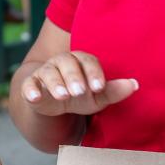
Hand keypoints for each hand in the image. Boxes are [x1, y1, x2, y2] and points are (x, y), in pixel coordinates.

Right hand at [19, 51, 138, 117]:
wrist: (53, 104)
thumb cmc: (79, 96)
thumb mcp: (97, 96)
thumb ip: (114, 91)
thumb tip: (135, 84)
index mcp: (80, 61)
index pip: (87, 61)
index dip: (93, 73)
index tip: (99, 87)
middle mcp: (61, 62)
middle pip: (67, 63)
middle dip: (73, 77)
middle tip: (80, 92)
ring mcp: (45, 73)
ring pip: (48, 73)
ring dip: (55, 83)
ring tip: (62, 95)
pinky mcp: (31, 85)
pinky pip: (29, 84)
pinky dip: (30, 90)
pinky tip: (34, 97)